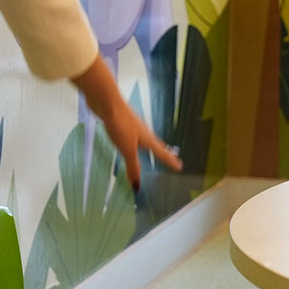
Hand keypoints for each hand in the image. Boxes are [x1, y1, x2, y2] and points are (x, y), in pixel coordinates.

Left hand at [71, 57, 180, 188]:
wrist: (108, 102)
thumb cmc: (121, 125)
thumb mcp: (127, 148)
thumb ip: (133, 166)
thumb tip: (137, 185)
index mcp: (147, 139)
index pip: (162, 153)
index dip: (170, 161)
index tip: (180, 167)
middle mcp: (143, 132)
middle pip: (156, 145)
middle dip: (163, 153)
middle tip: (171, 159)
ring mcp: (133, 126)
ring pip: (145, 139)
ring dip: (150, 147)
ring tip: (151, 152)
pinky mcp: (123, 123)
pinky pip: (133, 135)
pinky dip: (136, 142)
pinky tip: (130, 140)